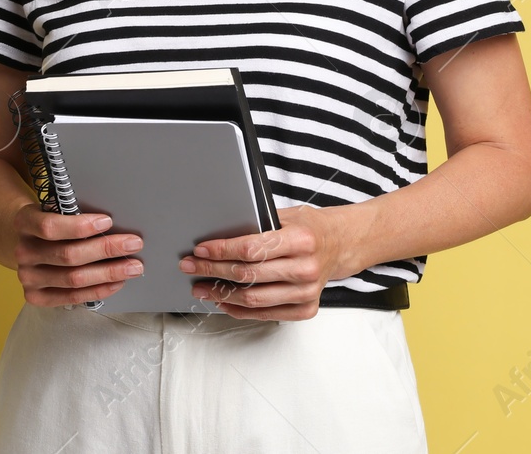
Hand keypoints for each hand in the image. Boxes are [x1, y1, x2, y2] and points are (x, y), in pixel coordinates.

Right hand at [11, 205, 146, 307]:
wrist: (30, 241)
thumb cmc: (53, 222)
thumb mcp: (56, 210)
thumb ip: (75, 214)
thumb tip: (113, 223)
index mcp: (24, 223)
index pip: (51, 227)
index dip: (80, 226)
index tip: (108, 221)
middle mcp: (23, 252)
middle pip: (68, 255)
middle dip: (106, 249)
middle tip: (134, 244)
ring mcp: (27, 277)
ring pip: (73, 279)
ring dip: (108, 273)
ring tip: (133, 267)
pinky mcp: (36, 297)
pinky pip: (72, 297)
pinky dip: (98, 290)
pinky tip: (116, 283)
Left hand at [178, 204, 351, 320]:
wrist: (339, 245)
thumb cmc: (309, 228)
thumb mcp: (287, 216)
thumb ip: (257, 226)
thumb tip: (216, 238)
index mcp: (301, 240)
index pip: (252, 248)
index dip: (222, 250)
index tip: (200, 250)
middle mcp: (306, 268)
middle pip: (248, 275)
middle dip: (212, 271)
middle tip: (190, 267)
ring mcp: (307, 292)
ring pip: (253, 298)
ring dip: (220, 294)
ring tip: (201, 287)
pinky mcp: (306, 309)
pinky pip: (265, 314)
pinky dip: (239, 309)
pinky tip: (223, 301)